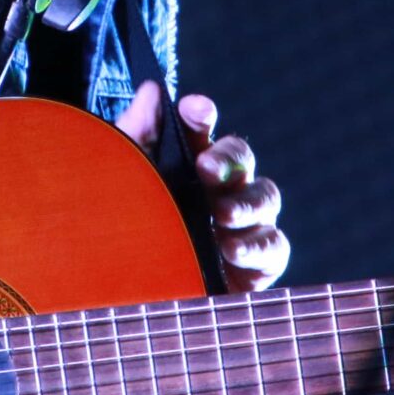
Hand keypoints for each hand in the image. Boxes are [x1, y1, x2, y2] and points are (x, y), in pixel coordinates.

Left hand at [115, 80, 289, 293]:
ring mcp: (242, 226)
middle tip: (205, 167)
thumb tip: (153, 91)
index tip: (192, 111)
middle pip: (241, 158)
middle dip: (227, 158)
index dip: (199, 116)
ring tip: (221, 215)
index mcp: (185, 164)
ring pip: (265, 199)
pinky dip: (258, 246)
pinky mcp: (255, 268)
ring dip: (245, 203)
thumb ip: (136, 137)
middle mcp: (219, 189)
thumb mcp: (119, 185)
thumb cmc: (122, 239)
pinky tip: (232, 251)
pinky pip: (274, 249)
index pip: (199, 128)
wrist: (125, 303)